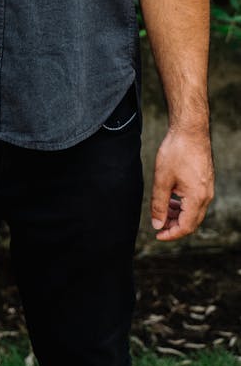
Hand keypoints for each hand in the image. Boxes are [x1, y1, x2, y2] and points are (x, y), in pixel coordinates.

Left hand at [151, 126, 213, 241]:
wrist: (190, 130)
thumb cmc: (176, 152)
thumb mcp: (162, 179)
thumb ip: (159, 204)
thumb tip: (157, 225)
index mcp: (197, 198)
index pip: (186, 227)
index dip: (171, 235)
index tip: (157, 235)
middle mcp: (206, 196)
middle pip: (192, 222)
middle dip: (174, 227)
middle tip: (157, 225)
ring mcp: (207, 189)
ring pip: (194, 212)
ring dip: (178, 216)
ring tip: (162, 212)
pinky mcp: (205, 181)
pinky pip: (196, 201)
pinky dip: (183, 205)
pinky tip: (171, 199)